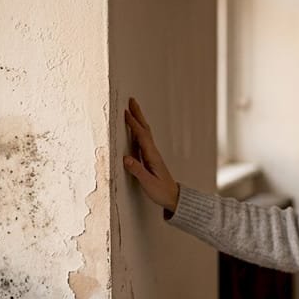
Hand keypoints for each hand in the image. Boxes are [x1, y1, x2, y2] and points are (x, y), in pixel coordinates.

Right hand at [123, 97, 179, 212]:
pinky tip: (133, 129)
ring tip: (131, 109)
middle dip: (138, 114)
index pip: (142, 136)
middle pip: (145, 129)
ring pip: (144, 133)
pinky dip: (137, 130)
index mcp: (152, 157)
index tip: (126, 113)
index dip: (133, 124)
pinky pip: (142, 140)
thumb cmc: (161, 192)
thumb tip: (125, 158)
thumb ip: (137, 171)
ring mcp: (152, 155)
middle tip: (132, 100)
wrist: (173, 197)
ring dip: (138, 120)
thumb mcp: (148, 183)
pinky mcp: (150, 158)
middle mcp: (153, 153)